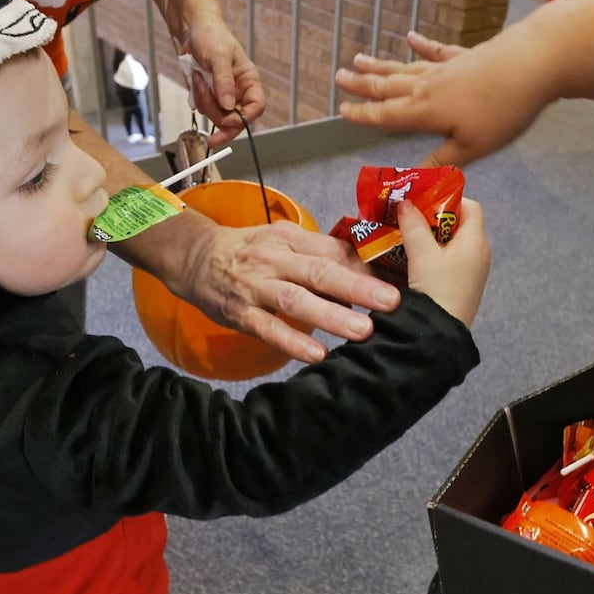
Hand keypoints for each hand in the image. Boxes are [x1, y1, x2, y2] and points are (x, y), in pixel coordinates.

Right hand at [174, 218, 402, 362]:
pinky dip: (292, 341)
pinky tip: (316, 354)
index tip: (399, 281)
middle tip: (392, 302)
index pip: (334, 251)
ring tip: (362, 331)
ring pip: (296, 299)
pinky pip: (267, 327)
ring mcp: (256, 286)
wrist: (195, 258)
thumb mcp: (286, 242)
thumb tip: (368, 273)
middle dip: (358, 287)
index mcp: (292, 239)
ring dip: (330, 316)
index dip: (366, 267)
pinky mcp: (240, 313)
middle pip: (320, 272)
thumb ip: (323, 256)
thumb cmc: (251, 251)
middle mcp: (275, 259)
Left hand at [176, 17, 265, 148]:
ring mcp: (223, 96)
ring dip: (204, 101)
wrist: (191, 30)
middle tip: (202, 99)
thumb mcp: (219, 56)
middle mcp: (239, 92)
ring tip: (198, 78)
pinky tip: (195, 81)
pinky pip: (203, 109)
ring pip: (217, 116)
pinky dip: (197, 98)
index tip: (227, 120)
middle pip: (235, 119)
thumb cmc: (211, 35)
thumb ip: (224, 82)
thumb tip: (228, 106)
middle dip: (217, 113)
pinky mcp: (209, 97)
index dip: (244, 118)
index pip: (256, 107)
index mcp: (249, 81)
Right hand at [336, 30, 551, 166]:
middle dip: (362, 84)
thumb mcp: (471, 147)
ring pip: (405, 67)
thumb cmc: (503, 110)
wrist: (533, 63)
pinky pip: (436, 50)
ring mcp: (445, 67)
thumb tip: (414, 181)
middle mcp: (427, 86)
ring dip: (381, 64)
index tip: (341, 111)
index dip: (362, 115)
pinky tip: (410, 37)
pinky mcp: (465, 56)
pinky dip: (422, 44)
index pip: (385, 115)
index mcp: (424, 112)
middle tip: (339, 76)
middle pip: (387, 85)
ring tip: (359, 58)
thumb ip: (441, 162)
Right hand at [398, 198, 488, 328]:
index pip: (470, 206)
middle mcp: (479, 253)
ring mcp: (472, 271)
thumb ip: (413, 225)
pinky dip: (433, 254)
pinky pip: (450, 260)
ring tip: (406, 236)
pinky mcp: (462, 285)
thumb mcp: (422, 254)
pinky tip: (413, 259)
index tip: (422, 201)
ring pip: (452, 243)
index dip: (447, 199)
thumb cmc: (437, 290)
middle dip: (433, 218)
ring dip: (430, 237)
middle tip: (409, 217)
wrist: (441, 335)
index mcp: (476, 241)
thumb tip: (406, 202)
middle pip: (459, 223)